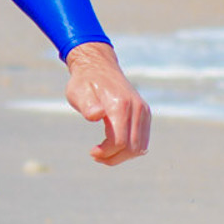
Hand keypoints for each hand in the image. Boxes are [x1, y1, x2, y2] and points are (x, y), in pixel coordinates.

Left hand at [64, 41, 150, 165]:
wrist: (98, 66)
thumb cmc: (85, 82)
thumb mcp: (78, 92)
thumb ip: (87, 105)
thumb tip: (96, 115)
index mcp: (120, 105)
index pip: (120, 141)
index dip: (106, 152)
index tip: (91, 152)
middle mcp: (137, 109)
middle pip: (133, 148)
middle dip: (114, 157)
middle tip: (95, 155)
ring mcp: (143, 111)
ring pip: (140, 147)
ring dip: (122, 156)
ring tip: (102, 153)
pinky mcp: (144, 114)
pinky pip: (142, 140)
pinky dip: (129, 149)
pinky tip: (113, 146)